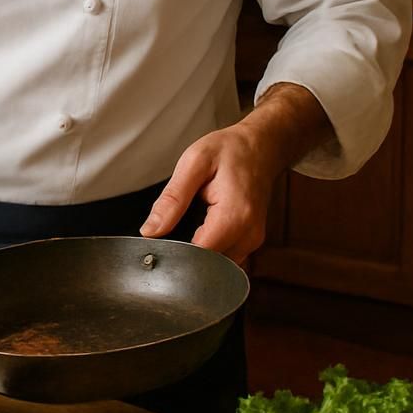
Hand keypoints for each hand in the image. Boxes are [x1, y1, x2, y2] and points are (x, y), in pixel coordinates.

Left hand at [140, 83, 332, 264]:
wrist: (261, 146)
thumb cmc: (230, 150)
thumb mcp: (194, 163)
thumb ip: (172, 199)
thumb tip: (151, 230)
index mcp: (235, 216)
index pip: (199, 256)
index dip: (176, 253)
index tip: (159, 242)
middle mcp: (248, 235)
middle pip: (208, 265)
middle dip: (185, 254)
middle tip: (169, 231)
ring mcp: (252, 241)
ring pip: (216, 265)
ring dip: (198, 252)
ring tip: (187, 224)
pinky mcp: (250, 242)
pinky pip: (224, 257)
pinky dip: (209, 249)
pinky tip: (200, 228)